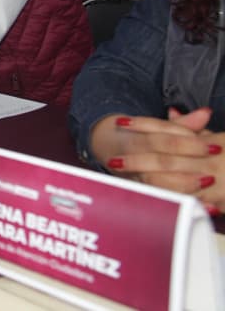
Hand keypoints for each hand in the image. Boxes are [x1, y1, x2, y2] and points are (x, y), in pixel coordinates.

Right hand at [94, 108, 224, 209]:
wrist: (104, 145)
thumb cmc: (137, 135)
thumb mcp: (155, 126)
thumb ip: (183, 123)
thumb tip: (206, 113)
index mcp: (137, 136)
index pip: (165, 138)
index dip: (190, 143)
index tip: (214, 146)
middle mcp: (133, 155)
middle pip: (161, 160)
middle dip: (188, 165)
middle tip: (212, 171)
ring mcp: (134, 173)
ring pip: (157, 181)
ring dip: (183, 185)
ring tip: (206, 184)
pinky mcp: (140, 188)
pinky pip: (161, 197)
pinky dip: (182, 200)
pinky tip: (201, 204)